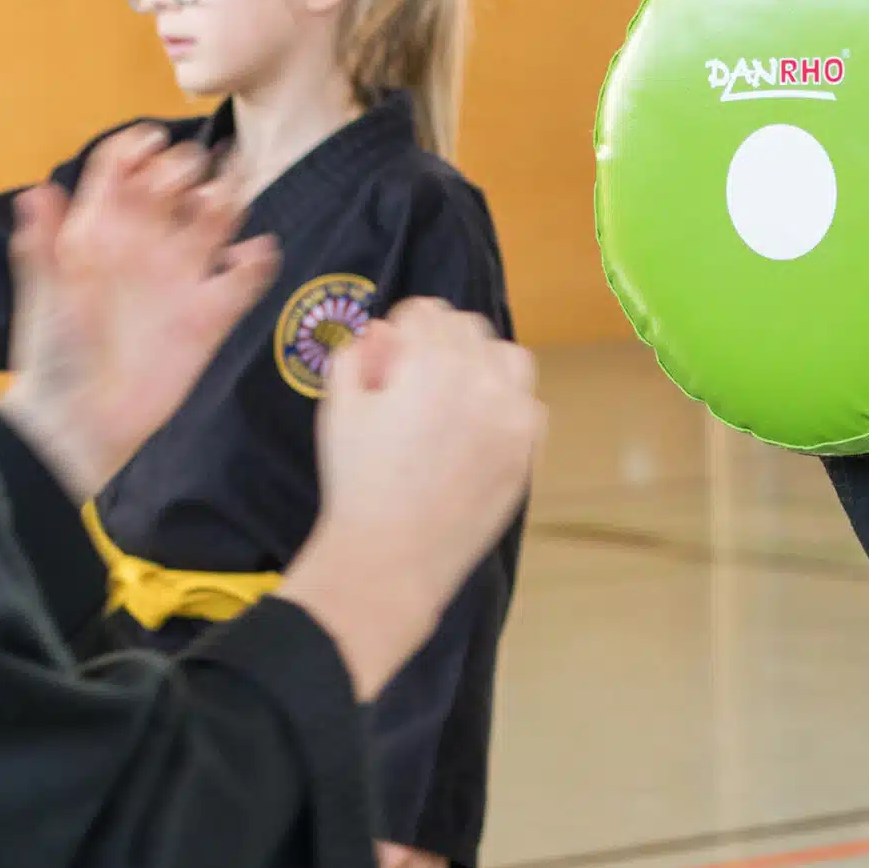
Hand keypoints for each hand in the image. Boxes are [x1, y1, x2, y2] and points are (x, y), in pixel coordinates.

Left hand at [0, 126, 277, 502]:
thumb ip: (43, 246)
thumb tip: (39, 191)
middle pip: (176, 186)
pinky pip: (244, 279)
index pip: (121, 172)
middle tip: (192, 174)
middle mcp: (144, 248)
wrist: (80, 422)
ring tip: (223, 202)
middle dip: (188, 168)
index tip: (154, 143)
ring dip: (226, 201)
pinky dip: (256, 262)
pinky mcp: (209, 316)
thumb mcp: (44, 296)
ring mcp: (180, 280)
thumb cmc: (54, 356)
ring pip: (216, 221)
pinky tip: (249, 256)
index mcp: (100, 233)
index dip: (138, 149)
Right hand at [282, 299, 544, 698]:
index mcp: (433, 362)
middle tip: (417, 376)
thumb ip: (358, 354)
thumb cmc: (358, 481)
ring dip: (484, 364)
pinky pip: (529, 405)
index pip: (429, 311)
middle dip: (442, 341)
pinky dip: (507, 404)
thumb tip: (385, 333)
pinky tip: (477, 427)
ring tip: (454, 395)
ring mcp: (514, 418)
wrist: (392, 556)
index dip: (404, 327)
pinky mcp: (528, 452)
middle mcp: (483, 381)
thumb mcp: (339, 407)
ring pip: (510, 359)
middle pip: (471, 328)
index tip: (391, 352)